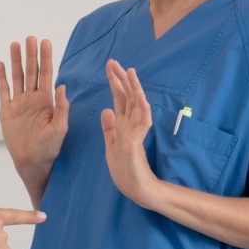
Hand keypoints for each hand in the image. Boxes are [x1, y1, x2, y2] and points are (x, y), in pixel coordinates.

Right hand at [0, 36, 68, 204]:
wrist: (32, 161)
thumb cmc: (49, 148)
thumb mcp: (60, 128)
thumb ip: (62, 108)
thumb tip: (63, 87)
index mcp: (47, 101)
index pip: (46, 74)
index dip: (46, 58)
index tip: (45, 42)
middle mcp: (33, 99)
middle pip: (31, 71)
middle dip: (31, 54)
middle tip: (31, 38)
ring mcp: (19, 103)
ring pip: (17, 77)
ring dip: (16, 61)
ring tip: (15, 45)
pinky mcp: (7, 110)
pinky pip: (3, 90)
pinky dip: (1, 77)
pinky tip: (1, 64)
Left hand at [100, 59, 157, 206]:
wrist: (135, 187)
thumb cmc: (124, 168)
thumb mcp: (111, 143)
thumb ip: (109, 127)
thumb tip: (106, 110)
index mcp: (123, 124)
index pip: (119, 98)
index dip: (115, 81)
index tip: (110, 66)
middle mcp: (131, 124)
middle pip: (128, 97)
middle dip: (122, 79)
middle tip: (114, 62)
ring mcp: (136, 132)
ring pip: (137, 105)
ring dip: (135, 89)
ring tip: (131, 72)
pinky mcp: (137, 142)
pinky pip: (141, 123)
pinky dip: (141, 109)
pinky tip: (140, 97)